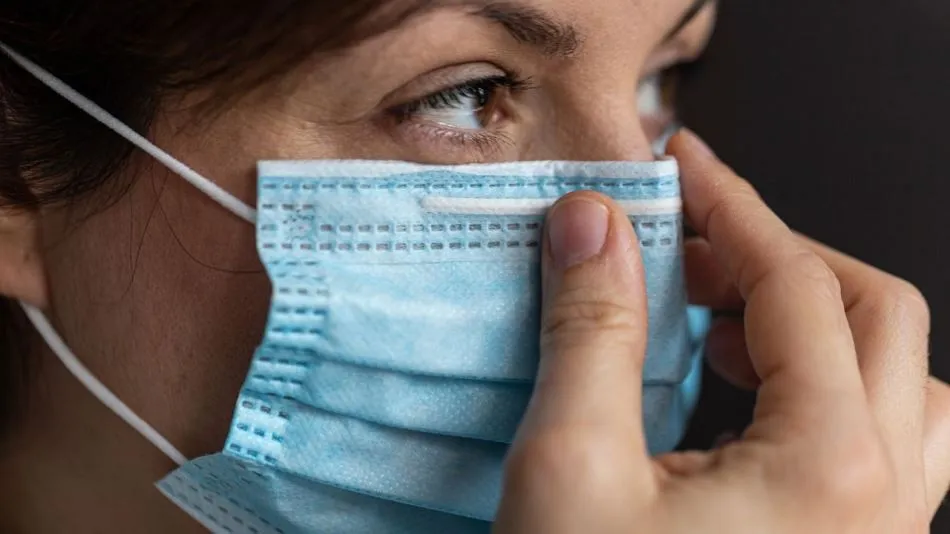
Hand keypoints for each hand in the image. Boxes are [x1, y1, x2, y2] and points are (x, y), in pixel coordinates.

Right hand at [493, 130, 949, 532]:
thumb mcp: (571, 471)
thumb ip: (590, 331)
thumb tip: (593, 223)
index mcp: (829, 466)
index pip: (795, 281)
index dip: (729, 206)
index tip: (678, 166)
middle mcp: (886, 497)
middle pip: (876, 315)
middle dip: (779, 256)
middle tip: (689, 244)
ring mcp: (882, 532)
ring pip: (899, 379)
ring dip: (811, 320)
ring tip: (719, 312)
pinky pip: (879, 435)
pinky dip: (813, 382)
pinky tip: (737, 393)